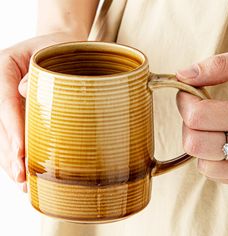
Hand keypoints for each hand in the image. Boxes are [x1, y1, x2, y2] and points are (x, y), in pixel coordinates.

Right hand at [0, 32, 81, 191]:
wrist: (60, 47)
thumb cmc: (59, 48)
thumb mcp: (52, 48)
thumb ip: (40, 66)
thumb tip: (25, 90)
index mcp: (5, 68)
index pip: (4, 100)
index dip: (11, 127)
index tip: (20, 149)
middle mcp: (3, 88)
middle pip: (2, 124)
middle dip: (11, 152)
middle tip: (23, 175)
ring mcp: (10, 103)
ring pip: (5, 136)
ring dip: (13, 160)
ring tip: (24, 183)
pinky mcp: (20, 114)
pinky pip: (15, 136)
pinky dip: (20, 155)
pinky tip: (27, 172)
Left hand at [176, 51, 227, 184]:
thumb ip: (222, 66)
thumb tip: (183, 75)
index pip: (198, 116)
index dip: (186, 100)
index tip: (188, 91)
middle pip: (196, 143)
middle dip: (189, 123)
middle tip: (198, 108)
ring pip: (204, 164)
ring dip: (198, 140)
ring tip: (210, 124)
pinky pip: (214, 173)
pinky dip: (209, 157)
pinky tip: (220, 138)